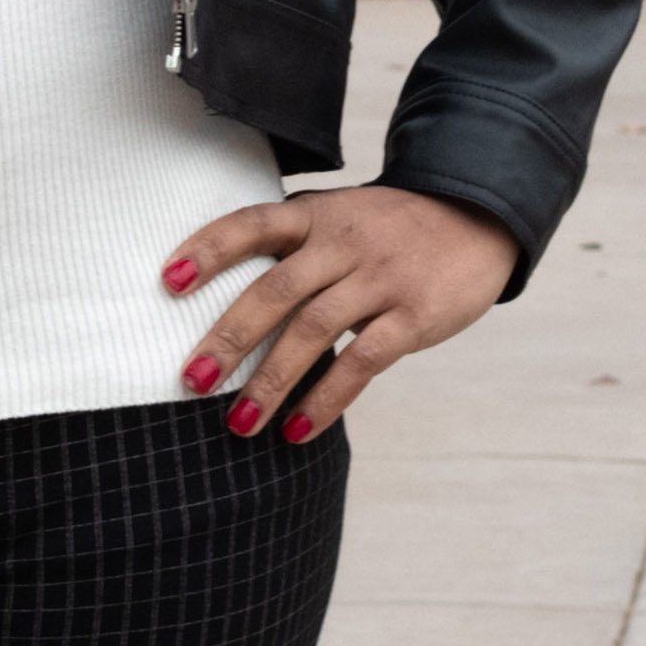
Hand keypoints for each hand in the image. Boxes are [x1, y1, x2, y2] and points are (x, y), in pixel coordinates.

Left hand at [160, 185, 517, 444]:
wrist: (478, 215)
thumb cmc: (390, 228)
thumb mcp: (340, 216)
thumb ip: (292, 244)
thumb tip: (222, 292)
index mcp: (316, 215)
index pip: (252, 224)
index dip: (208, 249)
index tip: (168, 281)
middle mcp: (343, 242)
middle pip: (277, 289)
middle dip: (230, 336)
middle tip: (192, 379)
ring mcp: (380, 278)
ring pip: (314, 330)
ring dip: (271, 381)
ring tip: (237, 423)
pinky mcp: (414, 315)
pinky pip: (363, 361)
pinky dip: (327, 399)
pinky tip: (298, 430)